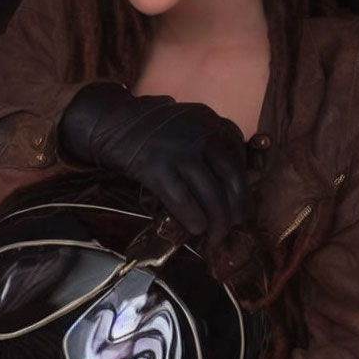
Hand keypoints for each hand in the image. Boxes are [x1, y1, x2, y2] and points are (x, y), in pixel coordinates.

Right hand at [57, 82, 249, 244]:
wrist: (114, 124)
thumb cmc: (157, 131)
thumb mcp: (192, 123)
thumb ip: (215, 144)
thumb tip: (238, 182)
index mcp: (212, 124)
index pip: (239, 162)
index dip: (243, 191)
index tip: (242, 209)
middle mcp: (201, 135)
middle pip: (231, 180)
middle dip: (235, 211)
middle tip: (232, 228)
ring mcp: (178, 152)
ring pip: (211, 195)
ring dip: (216, 222)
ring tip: (214, 236)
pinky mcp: (156, 168)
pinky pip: (182, 201)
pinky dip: (193, 219)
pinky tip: (195, 228)